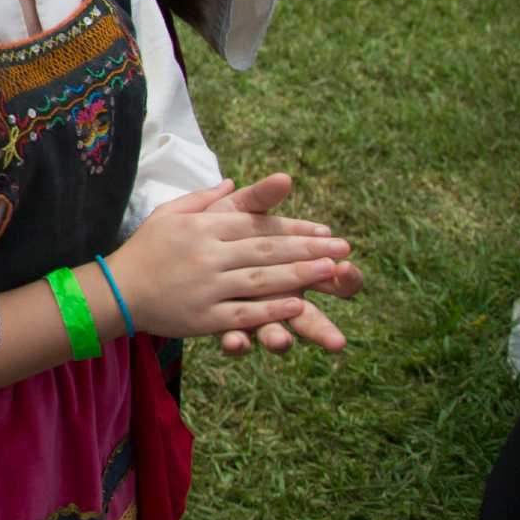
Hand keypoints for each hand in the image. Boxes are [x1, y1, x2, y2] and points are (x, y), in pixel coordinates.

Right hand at [106, 179, 350, 338]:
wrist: (116, 290)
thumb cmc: (145, 249)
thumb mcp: (169, 214)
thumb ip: (203, 199)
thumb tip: (231, 182)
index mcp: (201, 227)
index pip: (255, 224)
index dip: (292, 227)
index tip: (324, 231)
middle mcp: (206, 254)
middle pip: (265, 249)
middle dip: (307, 248)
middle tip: (343, 248)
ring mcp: (206, 287)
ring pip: (260, 280)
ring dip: (299, 276)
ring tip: (330, 272)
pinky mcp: (203, 318)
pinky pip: (243, 313)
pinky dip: (272, 310)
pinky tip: (298, 306)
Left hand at [207, 174, 364, 355]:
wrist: (174, 254)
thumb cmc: (218, 232)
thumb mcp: (234, 213)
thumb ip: (259, 199)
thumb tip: (284, 176)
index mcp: (293, 268)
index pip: (331, 276)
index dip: (344, 277)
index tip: (345, 267)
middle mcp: (281, 296)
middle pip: (311, 319)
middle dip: (324, 330)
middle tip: (336, 341)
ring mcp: (255, 314)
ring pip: (276, 334)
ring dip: (280, 339)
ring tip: (281, 343)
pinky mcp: (227, 325)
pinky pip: (235, 339)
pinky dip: (237, 341)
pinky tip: (235, 342)